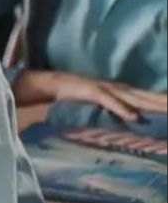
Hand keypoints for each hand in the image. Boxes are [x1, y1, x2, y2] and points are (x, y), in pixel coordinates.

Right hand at [14, 71, 167, 121]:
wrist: (45, 84)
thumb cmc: (67, 94)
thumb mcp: (91, 103)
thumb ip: (107, 109)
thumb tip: (125, 119)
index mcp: (112, 90)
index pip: (139, 95)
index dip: (155, 99)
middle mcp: (111, 87)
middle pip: (141, 95)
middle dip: (159, 99)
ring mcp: (101, 87)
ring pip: (130, 96)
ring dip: (148, 102)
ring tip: (166, 105)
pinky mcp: (90, 90)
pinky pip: (108, 100)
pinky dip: (121, 107)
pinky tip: (134, 117)